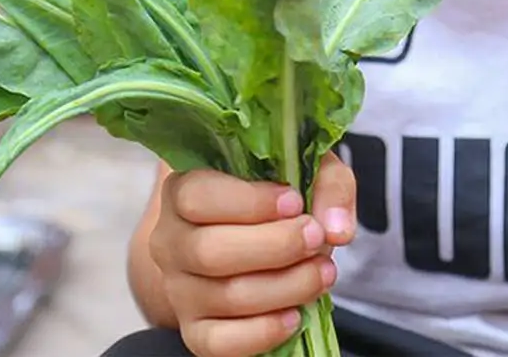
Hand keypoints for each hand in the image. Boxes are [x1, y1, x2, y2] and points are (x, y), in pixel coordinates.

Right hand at [148, 152, 356, 356]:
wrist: (254, 232)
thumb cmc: (278, 192)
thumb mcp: (308, 169)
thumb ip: (328, 185)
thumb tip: (336, 228)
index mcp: (184, 187)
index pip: (198, 195)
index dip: (249, 202)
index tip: (294, 202)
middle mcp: (171, 239)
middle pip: (210, 251)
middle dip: (275, 247)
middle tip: (316, 237)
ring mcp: (179, 288)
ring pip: (224, 296)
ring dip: (285, 287)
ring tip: (323, 271)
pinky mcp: (194, 329)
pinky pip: (218, 343)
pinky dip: (261, 333)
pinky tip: (295, 315)